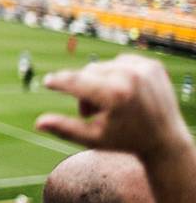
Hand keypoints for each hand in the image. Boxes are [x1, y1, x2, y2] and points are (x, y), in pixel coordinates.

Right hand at [35, 54, 191, 159]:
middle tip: (88, 113)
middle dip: (83, 91)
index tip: (47, 81)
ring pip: (102, 66)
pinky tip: (124, 92)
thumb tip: (37, 123)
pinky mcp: (152, 64)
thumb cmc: (125, 140)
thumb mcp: (92, 139)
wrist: (166, 140)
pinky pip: (119, 62)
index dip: (59, 82)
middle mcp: (131, 77)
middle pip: (87, 73)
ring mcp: (144, 68)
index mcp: (116, 95)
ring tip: (107, 104)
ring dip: (98, 82)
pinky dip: (116, 74)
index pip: (77, 82)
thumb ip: (64, 129)